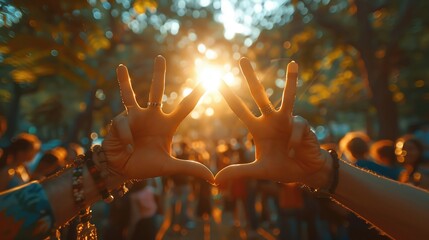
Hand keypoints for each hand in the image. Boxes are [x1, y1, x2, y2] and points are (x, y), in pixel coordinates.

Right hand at [102, 55, 213, 182]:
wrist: (122, 172)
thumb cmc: (145, 166)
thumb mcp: (170, 167)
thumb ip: (190, 168)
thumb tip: (213, 179)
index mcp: (167, 124)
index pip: (185, 106)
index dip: (196, 94)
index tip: (209, 80)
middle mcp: (151, 116)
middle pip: (156, 91)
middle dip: (158, 74)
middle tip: (161, 56)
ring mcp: (134, 117)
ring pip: (131, 95)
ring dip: (125, 81)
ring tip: (121, 66)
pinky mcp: (120, 121)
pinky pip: (125, 125)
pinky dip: (127, 138)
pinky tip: (128, 149)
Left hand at [215, 58, 329, 186]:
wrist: (306, 172)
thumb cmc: (283, 168)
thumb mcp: (258, 171)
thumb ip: (239, 172)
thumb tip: (216, 180)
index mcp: (258, 128)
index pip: (239, 109)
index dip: (229, 96)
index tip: (216, 81)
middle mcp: (271, 120)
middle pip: (259, 94)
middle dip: (250, 77)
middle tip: (241, 59)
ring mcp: (288, 120)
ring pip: (288, 97)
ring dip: (290, 80)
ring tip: (292, 64)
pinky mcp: (303, 125)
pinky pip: (296, 129)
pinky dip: (293, 143)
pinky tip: (293, 152)